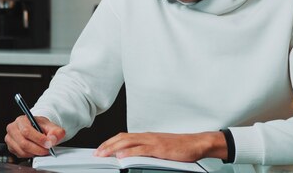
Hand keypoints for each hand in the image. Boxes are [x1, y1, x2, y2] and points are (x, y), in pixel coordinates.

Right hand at [5, 115, 65, 157]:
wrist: (36, 128)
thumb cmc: (40, 126)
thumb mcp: (50, 125)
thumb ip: (55, 131)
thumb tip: (53, 139)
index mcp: (21, 120)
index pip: (27, 131)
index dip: (39, 139)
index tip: (48, 143)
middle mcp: (13, 129)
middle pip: (23, 143)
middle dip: (38, 148)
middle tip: (47, 149)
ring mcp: (10, 139)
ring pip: (22, 151)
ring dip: (34, 153)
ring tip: (42, 149)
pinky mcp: (11, 148)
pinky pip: (20, 155)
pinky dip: (30, 155)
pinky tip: (35, 150)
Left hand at [94, 131, 226, 161]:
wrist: (195, 143)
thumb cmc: (180, 146)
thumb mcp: (159, 148)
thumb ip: (146, 150)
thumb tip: (133, 156)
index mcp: (146, 136)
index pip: (124, 137)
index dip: (110, 142)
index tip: (101, 148)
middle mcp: (147, 136)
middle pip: (122, 138)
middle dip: (107, 145)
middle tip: (97, 153)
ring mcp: (153, 141)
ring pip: (129, 142)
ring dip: (114, 148)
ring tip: (104, 154)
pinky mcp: (159, 148)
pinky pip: (142, 150)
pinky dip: (130, 152)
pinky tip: (122, 156)